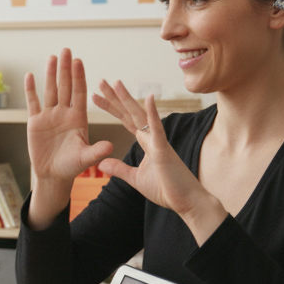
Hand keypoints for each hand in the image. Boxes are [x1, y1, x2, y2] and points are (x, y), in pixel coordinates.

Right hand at [24, 49, 115, 227]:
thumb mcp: (85, 159)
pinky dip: (30, 90)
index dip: (79, 77)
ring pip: (50, 90)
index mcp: (78, 118)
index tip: (79, 62)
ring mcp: (49, 116)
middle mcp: (64, 113)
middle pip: (65, 87)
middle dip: (66, 69)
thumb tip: (110, 146)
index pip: (79, 93)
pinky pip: (33, 103)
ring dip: (50, 74)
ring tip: (52, 57)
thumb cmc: (71, 167)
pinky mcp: (35, 122)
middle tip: (67, 50)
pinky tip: (30, 75)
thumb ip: (96, 151)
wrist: (53, 176)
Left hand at [91, 81, 213, 220]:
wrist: (187, 202)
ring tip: (116, 83)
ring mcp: (158, 141)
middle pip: (130, 113)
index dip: (112, 108)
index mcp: (146, 143)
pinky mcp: (164, 150)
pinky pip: (157, 129)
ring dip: (128, 99)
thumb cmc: (166, 189)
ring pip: (141, 116)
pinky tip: (148, 98)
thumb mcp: (135, 179)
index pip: (126, 120)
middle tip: (101, 81)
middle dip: (115, 98)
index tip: (97, 97)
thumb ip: (119, 169)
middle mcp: (152, 138)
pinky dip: (153, 113)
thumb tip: (100, 163)